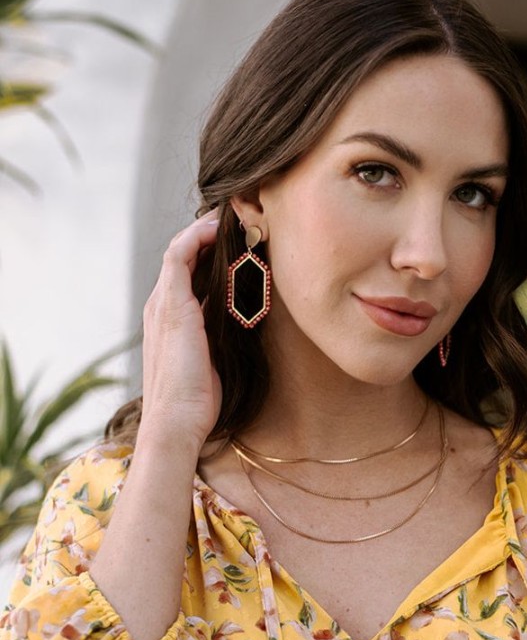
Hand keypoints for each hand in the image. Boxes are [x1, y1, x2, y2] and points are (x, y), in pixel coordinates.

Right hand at [138, 213, 222, 454]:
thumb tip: (250, 320)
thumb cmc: (199, 402)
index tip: (241, 241)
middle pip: (184, 254)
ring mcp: (163, 303)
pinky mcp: (171, 305)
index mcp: (171, 319)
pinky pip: (180, 254)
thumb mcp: (217, 360)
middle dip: (211, 235)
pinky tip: (218, 227)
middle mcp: (162, 306)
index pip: (188, 272)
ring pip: (181, 248)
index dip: (212, 252)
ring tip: (235, 217)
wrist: (177, 422)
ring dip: (207, 229)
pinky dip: (197, 235)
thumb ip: (225, 336)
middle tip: (242, 222)